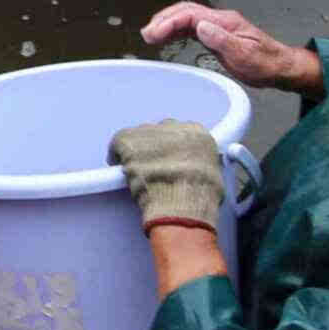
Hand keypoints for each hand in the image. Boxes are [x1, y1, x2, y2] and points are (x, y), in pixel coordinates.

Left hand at [108, 118, 227, 229]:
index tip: (167, 158)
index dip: (171, 147)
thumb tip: (194, 172)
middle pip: (159, 132)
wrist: (181, 202)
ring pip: (139, 137)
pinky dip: (116, 154)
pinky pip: (117, 143)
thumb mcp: (212, 178)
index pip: (181, 133)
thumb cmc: (198, 197)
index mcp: (197, 134)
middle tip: (151, 166)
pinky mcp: (129, 141)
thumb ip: (201, 166)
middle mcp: (174, 127)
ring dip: (137, 151)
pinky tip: (118, 166)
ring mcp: (150, 133)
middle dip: (154, 148)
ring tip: (136, 169)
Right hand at [140, 1, 322, 97]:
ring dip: (166, 23)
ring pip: (186, 17)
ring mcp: (217, 26)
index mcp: (226, 22)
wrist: (280, 67)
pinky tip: (166, 36)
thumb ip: (223, 40)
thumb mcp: (246, 55)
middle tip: (146, 34)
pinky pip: (190, 27)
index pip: (191, 15)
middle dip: (163, 20)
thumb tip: (200, 26)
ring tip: (149, 34)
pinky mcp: (216, 35)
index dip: (170, 22)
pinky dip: (175, 30)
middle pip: (185, 11)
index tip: (155, 34)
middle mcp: (219, 20)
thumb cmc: (266, 63)